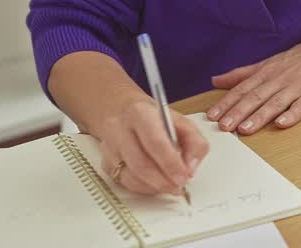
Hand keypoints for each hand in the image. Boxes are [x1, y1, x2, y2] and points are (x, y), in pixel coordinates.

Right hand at [94, 95, 210, 195]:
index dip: (171, 163)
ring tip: (170, 186)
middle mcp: (119, 129)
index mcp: (140, 113)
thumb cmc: (154, 118)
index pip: (155, 142)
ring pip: (131, 178)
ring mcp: (109, 148)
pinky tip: (155, 183)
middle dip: (164, 181)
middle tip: (179, 186)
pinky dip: (144, 188)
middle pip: (140, 164)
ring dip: (155, 187)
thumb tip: (191, 167)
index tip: (184, 176)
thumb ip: (195, 142)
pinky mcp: (106, 164)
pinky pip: (125, 183)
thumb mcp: (181, 122)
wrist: (123, 112)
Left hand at [207, 29, 300, 134]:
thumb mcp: (269, 63)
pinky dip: (292, 114)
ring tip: (245, 129)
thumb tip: (216, 80)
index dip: (226, 102)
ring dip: (259, 116)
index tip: (211, 116)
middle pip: (255, 97)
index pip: (242, 89)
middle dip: (238, 112)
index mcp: (266, 73)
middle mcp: (279, 79)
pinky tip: (282, 124)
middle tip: (223, 127)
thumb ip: (242, 74)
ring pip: (275, 102)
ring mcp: (297, 86)